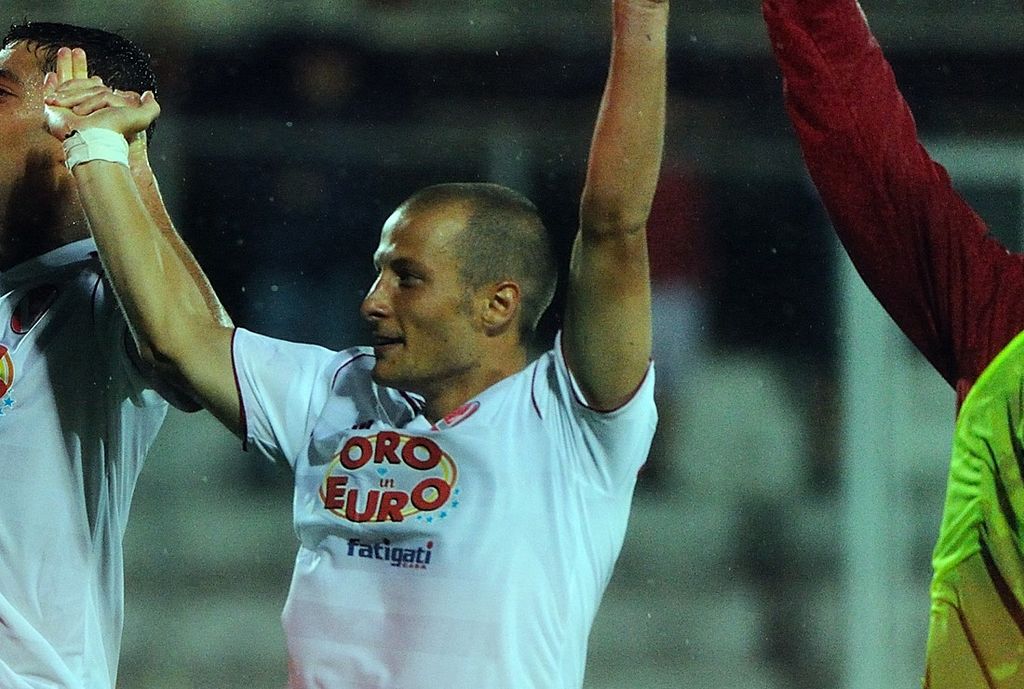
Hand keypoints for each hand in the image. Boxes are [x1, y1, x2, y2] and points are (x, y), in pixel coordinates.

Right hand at [43, 47, 158, 141]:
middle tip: (77, 51)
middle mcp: (84, 108)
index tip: (99, 78)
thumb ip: (150, 107)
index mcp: (102, 109)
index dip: (96, 83)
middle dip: (78, 65)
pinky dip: (50, 85)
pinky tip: (51, 76)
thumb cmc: (116, 128)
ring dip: (65, 66)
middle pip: (79, 81)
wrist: (94, 136)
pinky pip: (50, 94)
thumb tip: (149, 94)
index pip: (97, 90)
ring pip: (67, 83)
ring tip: (64, 50)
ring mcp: (68, 109)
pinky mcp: (54, 110)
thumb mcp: (140, 117)